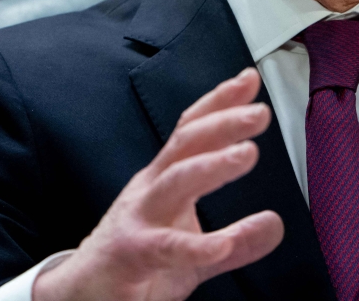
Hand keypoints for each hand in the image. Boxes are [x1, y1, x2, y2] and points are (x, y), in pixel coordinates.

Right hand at [33, 68, 283, 300]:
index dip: (219, 103)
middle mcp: (149, 191)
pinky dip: (193, 245)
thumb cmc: (135, 263)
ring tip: (247, 154)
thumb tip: (277, 224)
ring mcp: (136, 220)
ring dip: (211, 165)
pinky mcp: (128, 255)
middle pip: (185, 145)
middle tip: (259, 113)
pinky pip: (163, 246)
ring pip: (174, 182)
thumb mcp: (192, 250)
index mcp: (163, 181)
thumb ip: (237, 238)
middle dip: (222, 124)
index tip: (250, 79)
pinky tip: (222, 244)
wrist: (81, 295)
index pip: (192, 132)